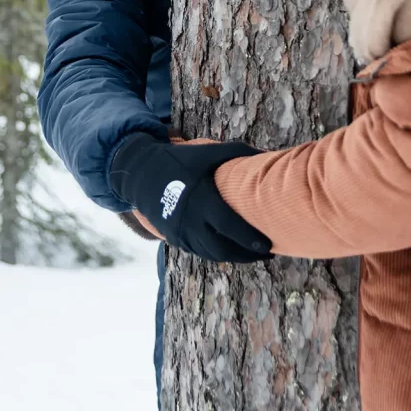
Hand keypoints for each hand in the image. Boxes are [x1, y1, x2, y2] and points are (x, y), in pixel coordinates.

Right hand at [109, 134, 272, 262]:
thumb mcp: (206, 152)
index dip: (250, 239)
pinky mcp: (175, 238)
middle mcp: (190, 221)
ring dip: (234, 258)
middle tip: (268, 254)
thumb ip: (237, 153)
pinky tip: (232, 250)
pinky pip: (200, 252)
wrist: (141, 173)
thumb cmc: (180, 161)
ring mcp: (180, 233)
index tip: (269, 245)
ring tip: (254, 255)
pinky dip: (218, 254)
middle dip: (247, 255)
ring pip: (212, 254)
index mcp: (201, 199)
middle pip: (223, 249)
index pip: (229, 227)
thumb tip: (267, 155)